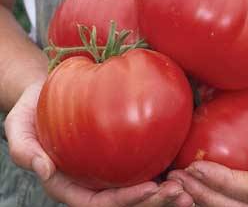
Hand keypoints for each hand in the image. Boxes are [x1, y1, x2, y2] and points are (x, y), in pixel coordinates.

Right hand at [5, 82, 192, 206]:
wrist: (47, 91)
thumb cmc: (31, 110)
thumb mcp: (18, 127)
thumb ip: (24, 150)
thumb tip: (43, 169)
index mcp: (69, 183)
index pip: (98, 203)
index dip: (125, 201)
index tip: (150, 189)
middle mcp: (92, 180)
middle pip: (125, 202)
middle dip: (154, 202)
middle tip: (182, 193)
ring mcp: (108, 167)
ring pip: (139, 187)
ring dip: (165, 192)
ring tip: (190, 186)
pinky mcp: (121, 149)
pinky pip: (144, 163)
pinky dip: (164, 168)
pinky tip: (183, 164)